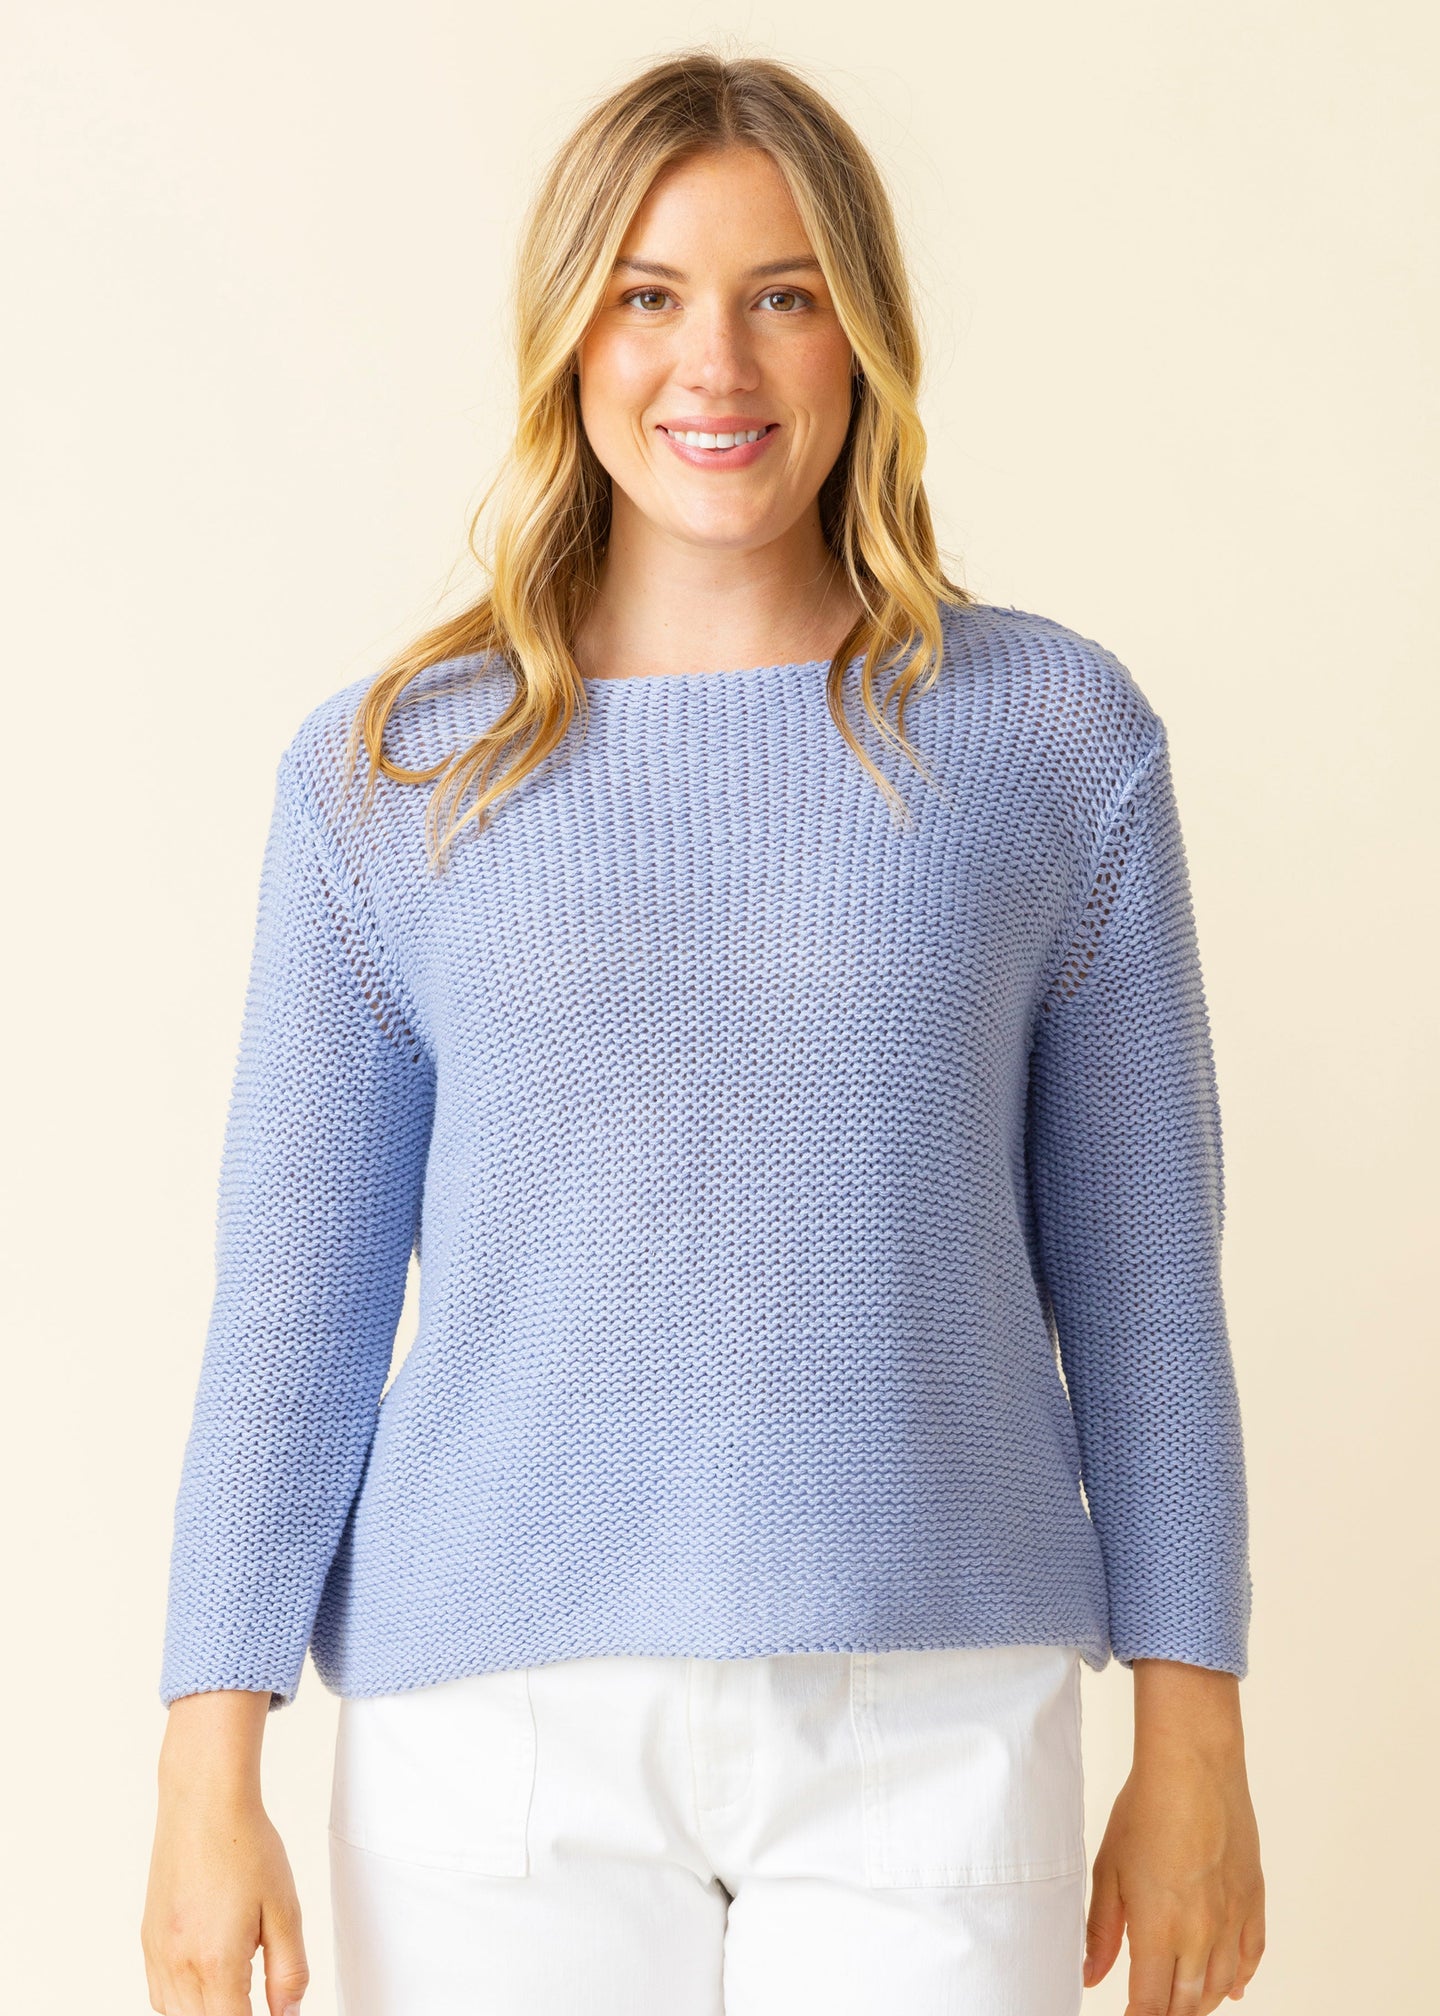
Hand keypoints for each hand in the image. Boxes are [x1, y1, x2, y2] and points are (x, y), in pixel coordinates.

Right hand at [142, 1690, 308, 2015]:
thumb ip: (289, 1971)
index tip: (274, 2013)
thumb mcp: (285, 1910)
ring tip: (236, 1989)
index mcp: (216, 1963)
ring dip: (206, 2012)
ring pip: (175, 2015)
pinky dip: (183, 2001)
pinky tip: (207, 1981)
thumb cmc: (246, 1846)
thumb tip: (290, 2014)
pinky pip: (160, 1994)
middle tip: (259, 1999)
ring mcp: (157, 1954)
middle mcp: (178, 1966)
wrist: (203, 1802)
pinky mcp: (147, 1940)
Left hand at [1083, 1658, 1265, 2013]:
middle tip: (1149, 2007)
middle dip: (1167, 2012)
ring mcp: (1233, 1919)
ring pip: (1219, 1986)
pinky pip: (1251, 1956)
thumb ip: (1101, 1931)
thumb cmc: (1145, 1811)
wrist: (1195, 1767)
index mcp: (1161, 1931)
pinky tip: (1229, 1989)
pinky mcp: (1253, 1900)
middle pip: (1187, 2002)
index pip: (1152, 2005)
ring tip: (1181, 2003)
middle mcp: (1202, 1935)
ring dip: (1199, 2001)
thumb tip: (1091, 1977)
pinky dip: (1239, 1978)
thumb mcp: (1109, 1870)